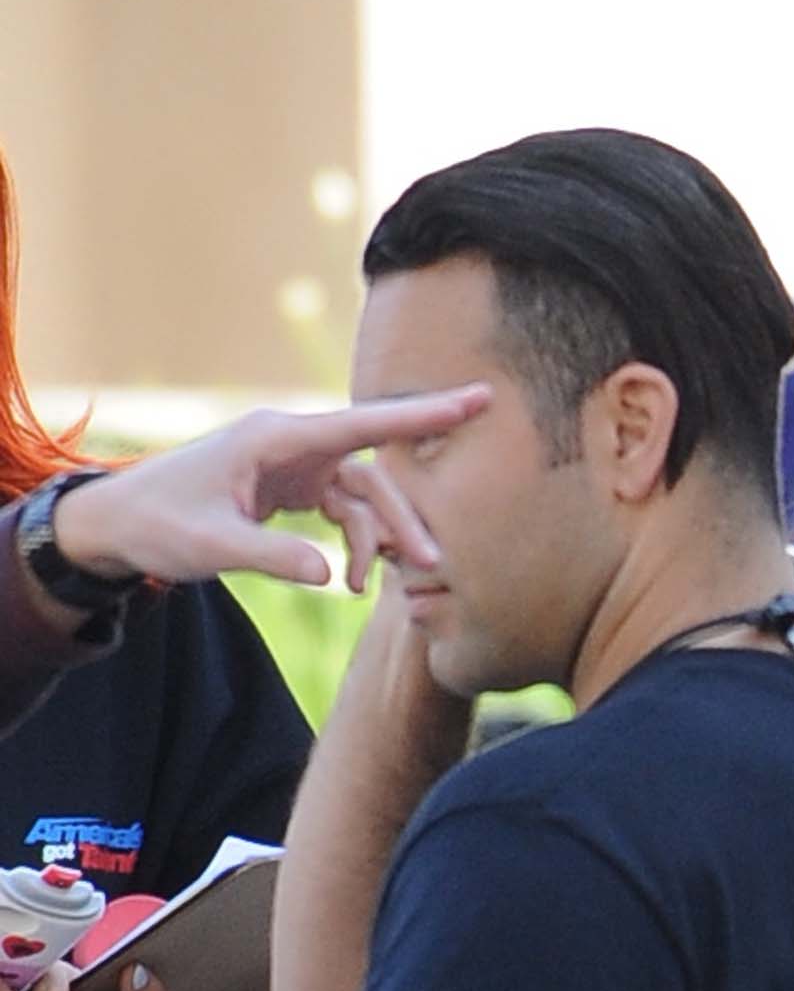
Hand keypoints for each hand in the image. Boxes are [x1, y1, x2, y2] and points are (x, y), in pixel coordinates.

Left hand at [47, 391, 491, 594]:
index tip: (476, 399)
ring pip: (360, 498)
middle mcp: (291, 444)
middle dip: (402, 518)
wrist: (121, 523)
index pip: (362, 424)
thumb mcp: (211, 546)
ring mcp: (293, 466)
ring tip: (367, 590)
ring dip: (376, 541)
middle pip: (370, 473)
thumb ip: (272, 558)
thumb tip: (331, 577)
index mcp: (274, 439)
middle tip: (433, 562)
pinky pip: (342, 511)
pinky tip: (348, 580)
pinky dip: (352, 545)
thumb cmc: (158, 524)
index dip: (421, 415)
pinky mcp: (292, 489)